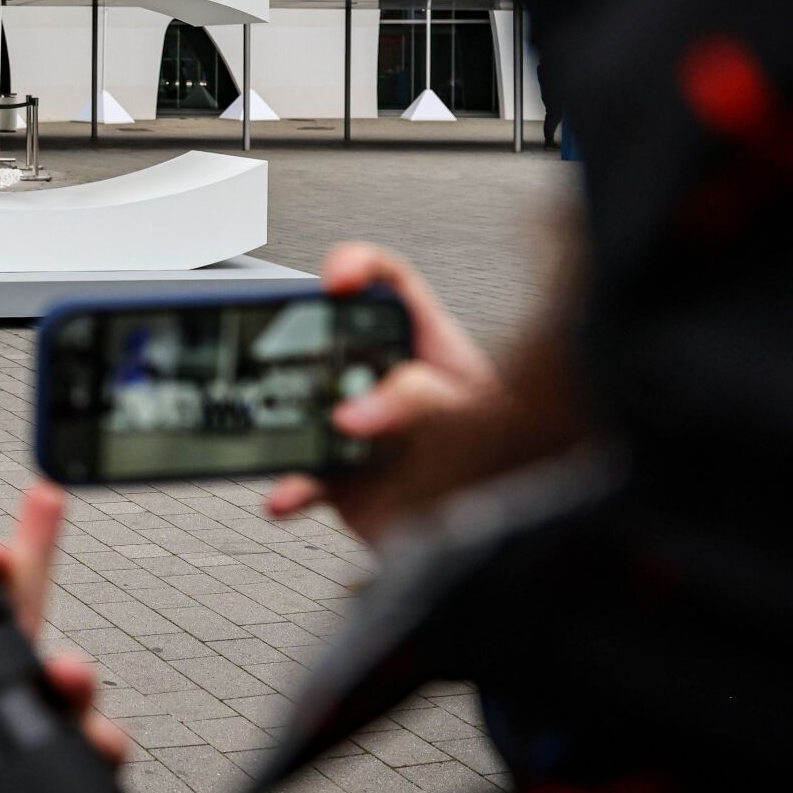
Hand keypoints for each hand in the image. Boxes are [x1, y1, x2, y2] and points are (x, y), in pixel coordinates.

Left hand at [0, 483, 128, 792]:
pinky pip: (92, 773)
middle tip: (42, 511)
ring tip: (66, 667)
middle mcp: (1, 722)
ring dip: (73, 677)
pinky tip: (97, 740)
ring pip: (69, 701)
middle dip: (41, 563)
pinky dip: (101, 749)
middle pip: (29, 629)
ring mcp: (34, 759)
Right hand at [264, 242, 504, 544]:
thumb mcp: (472, 413)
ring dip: (289, 420)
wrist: (488, 525)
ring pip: (308, 408)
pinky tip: (287, 493)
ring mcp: (358, 425)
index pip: (389, 285)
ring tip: (297, 434)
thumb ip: (422, 400)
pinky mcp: (343, 472)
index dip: (360, 267)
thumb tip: (356, 410)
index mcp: (423, 344)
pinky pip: (306, 475)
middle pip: (331, 340)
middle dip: (305, 344)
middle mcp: (382, 379)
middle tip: (297, 359)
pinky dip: (292, 486)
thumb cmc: (505, 460)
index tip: (336, 280)